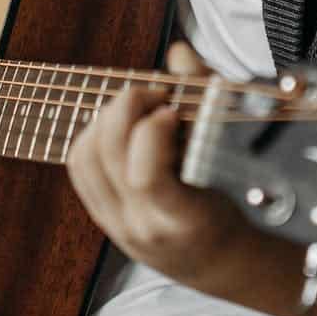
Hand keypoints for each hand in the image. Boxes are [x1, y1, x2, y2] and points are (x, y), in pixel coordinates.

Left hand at [65, 38, 250, 286]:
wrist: (219, 263)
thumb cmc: (236, 207)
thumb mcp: (235, 164)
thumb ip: (209, 101)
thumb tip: (179, 53)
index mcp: (184, 220)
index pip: (147, 176)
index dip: (152, 133)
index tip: (173, 110)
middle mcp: (143, 226)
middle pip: (108, 155)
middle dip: (126, 108)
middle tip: (154, 95)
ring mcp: (116, 223)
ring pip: (85, 158)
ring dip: (104, 119)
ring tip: (137, 108)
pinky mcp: (101, 216)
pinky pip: (80, 168)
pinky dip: (93, 135)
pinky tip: (120, 125)